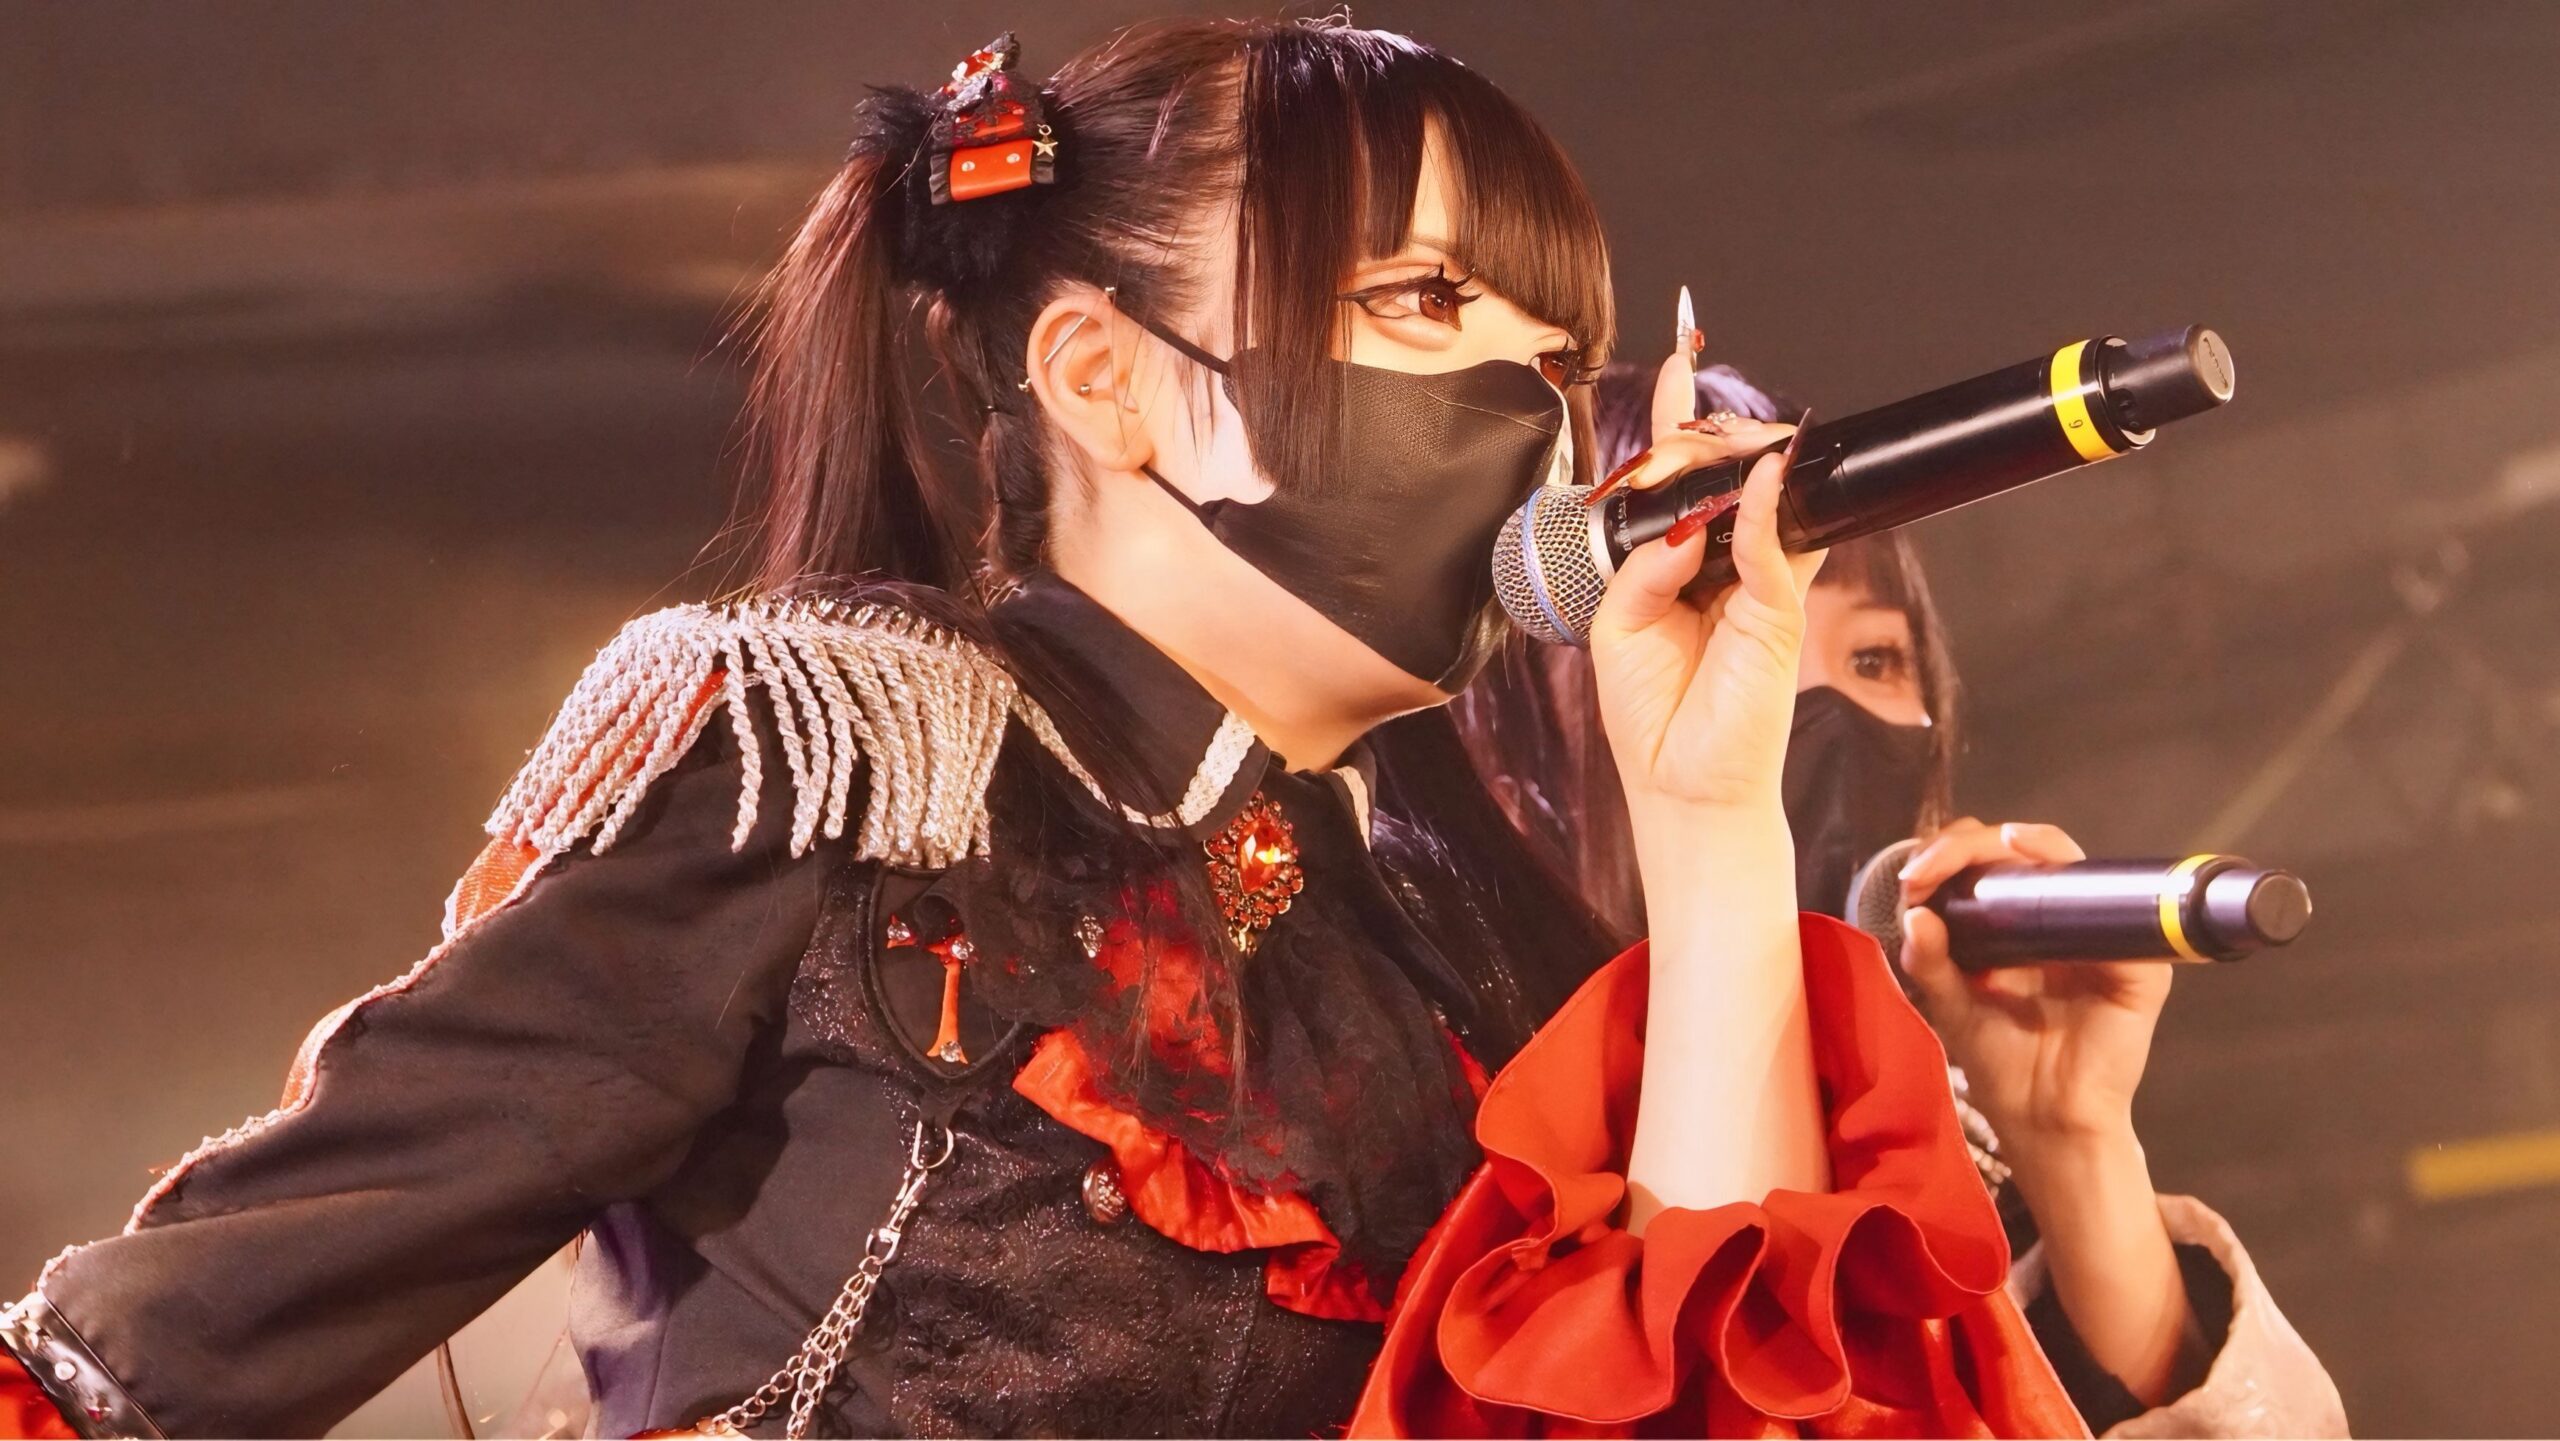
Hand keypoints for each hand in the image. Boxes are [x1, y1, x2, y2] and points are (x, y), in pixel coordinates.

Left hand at [1589, 354, 1824, 817]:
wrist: (1684, 790)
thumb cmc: (1651, 719)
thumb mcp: (1619, 630)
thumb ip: (1644, 568)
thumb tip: (1685, 521)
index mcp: (1674, 571)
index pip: (1679, 487)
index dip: (1676, 428)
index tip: (1676, 367)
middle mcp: (1717, 571)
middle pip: (1719, 484)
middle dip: (1701, 437)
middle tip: (1686, 398)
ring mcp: (1753, 589)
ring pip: (1754, 505)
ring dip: (1735, 462)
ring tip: (1720, 431)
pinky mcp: (1777, 615)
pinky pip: (1774, 548)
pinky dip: (1766, 511)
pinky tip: (1760, 477)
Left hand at [1893, 818, 2173, 1144]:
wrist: (2043, 1119)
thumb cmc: (2002, 1062)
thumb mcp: (1952, 1006)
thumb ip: (1931, 962)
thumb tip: (1914, 912)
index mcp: (2018, 922)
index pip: (1989, 864)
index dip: (1949, 855)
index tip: (1912, 877)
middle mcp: (2061, 918)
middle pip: (2024, 850)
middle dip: (1968, 845)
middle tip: (1928, 869)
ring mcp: (2101, 935)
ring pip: (2069, 863)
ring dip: (2017, 847)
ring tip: (1971, 857)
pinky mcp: (2137, 964)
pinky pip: (2120, 911)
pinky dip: (2081, 884)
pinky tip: (2041, 873)